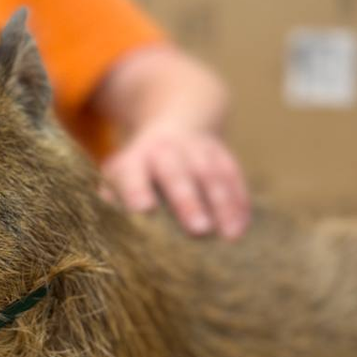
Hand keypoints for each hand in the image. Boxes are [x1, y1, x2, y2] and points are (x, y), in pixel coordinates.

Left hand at [101, 121, 249, 239]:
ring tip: (229, 236)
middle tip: (198, 231)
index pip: (133, 173)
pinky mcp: (222, 154)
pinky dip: (238, 202)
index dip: (136, 190)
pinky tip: (240, 227)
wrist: (177, 120)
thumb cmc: (142, 167)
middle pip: (177, 174)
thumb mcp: (122, 175)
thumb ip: (116, 197)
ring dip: (222, 205)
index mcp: (136, 158)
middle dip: (188, 201)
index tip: (143, 211)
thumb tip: (115, 217)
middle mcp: (166, 149)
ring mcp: (197, 149)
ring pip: (211, 174)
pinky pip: (233, 176)